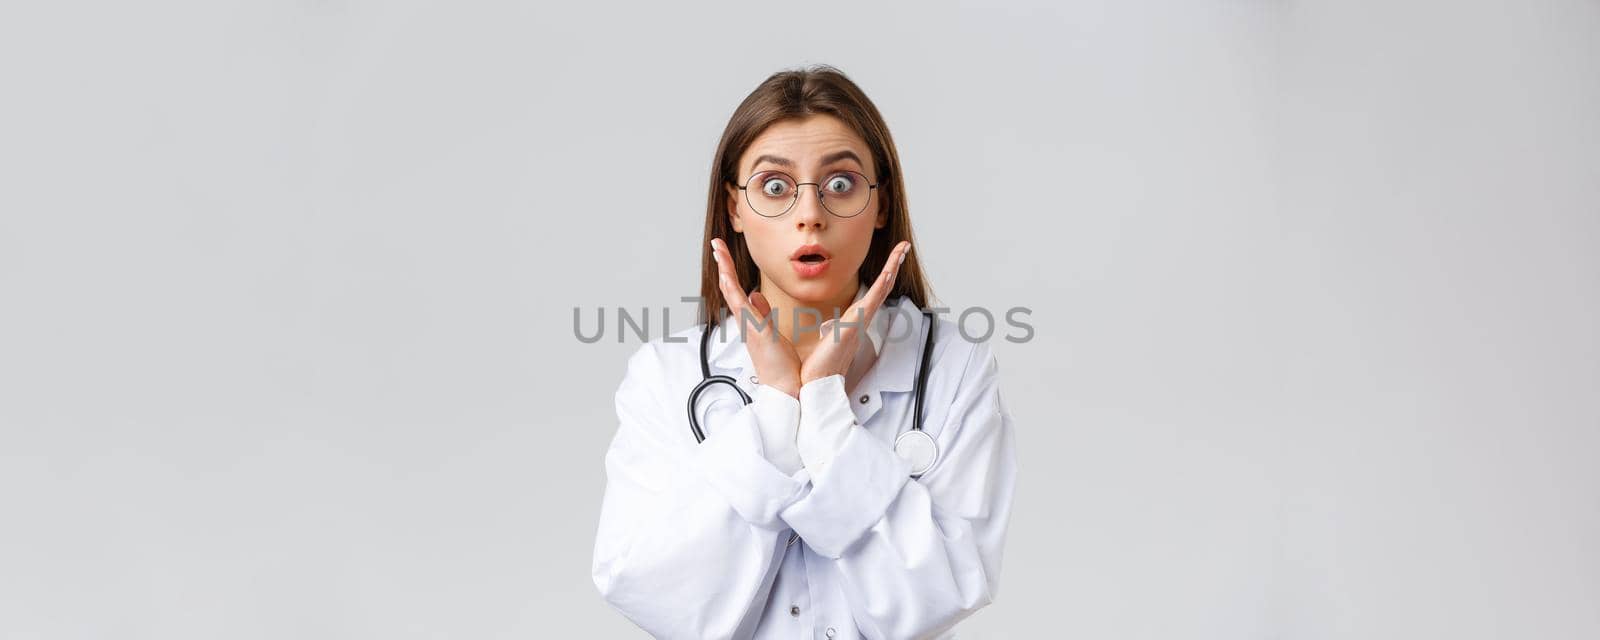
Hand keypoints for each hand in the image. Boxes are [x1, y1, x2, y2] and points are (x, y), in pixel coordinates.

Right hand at [711, 238, 801, 397]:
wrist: (788, 388)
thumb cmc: (783, 365)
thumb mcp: (772, 332)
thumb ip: (762, 313)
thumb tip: (757, 296)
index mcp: (751, 321)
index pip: (737, 290)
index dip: (730, 271)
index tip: (725, 253)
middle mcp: (745, 322)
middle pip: (729, 287)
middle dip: (723, 264)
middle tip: (716, 244)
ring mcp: (748, 326)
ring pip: (731, 293)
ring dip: (724, 270)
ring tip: (718, 250)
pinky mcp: (755, 331)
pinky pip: (740, 307)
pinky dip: (732, 290)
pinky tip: (726, 276)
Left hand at [799, 241, 910, 385]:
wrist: (817, 382)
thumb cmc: (818, 365)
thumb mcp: (820, 338)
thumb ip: (822, 328)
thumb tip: (814, 325)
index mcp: (855, 320)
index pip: (874, 292)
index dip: (885, 274)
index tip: (891, 258)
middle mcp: (861, 319)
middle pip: (884, 286)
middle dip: (894, 264)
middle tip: (903, 247)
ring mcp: (860, 321)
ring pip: (882, 290)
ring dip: (892, 268)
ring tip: (901, 251)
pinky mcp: (855, 324)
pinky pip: (873, 301)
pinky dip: (882, 285)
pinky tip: (889, 272)